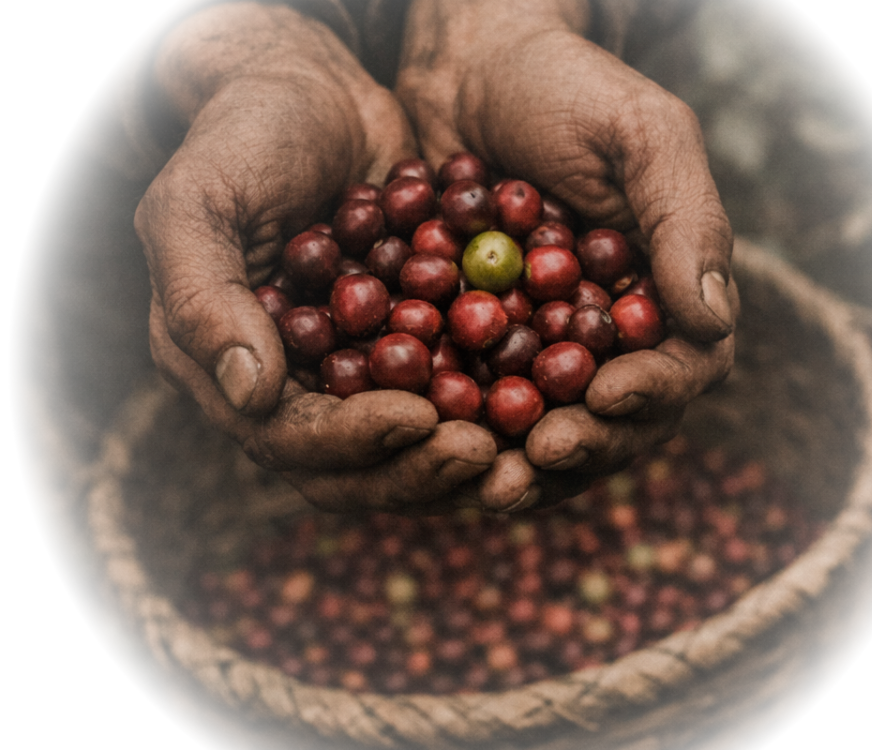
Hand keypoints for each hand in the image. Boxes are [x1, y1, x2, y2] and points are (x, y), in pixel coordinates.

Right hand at [135, 3, 502, 513]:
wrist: (315, 96)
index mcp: (233, 373)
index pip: (291, 439)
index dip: (354, 441)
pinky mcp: (417, 348)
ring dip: (470, 456)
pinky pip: (458, 391)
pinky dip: (499, 401)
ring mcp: (362, 374)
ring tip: (531, 447)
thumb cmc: (246, 137)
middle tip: (488, 453)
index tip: (419, 419)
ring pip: (417, 447)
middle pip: (359, 467)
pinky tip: (547, 397)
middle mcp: (299, 391)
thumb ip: (204, 298)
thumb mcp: (198, 202)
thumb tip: (249, 395)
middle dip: (422, 468)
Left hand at [395, 0, 736, 500]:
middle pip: (614, 422)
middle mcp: (609, 339)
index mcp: (665, 298)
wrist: (467, 74)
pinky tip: (429, 440)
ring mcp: (538, 351)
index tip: (606, 396)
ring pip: (544, 430)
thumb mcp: (639, 136)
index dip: (650, 394)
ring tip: (487, 479)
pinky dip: (457, 428)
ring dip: (519, 462)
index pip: (681, 370)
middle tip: (541, 455)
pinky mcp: (473, 351)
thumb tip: (714, 321)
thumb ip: (685, 221)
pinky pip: (471, 404)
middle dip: (582, 445)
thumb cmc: (564, 91)